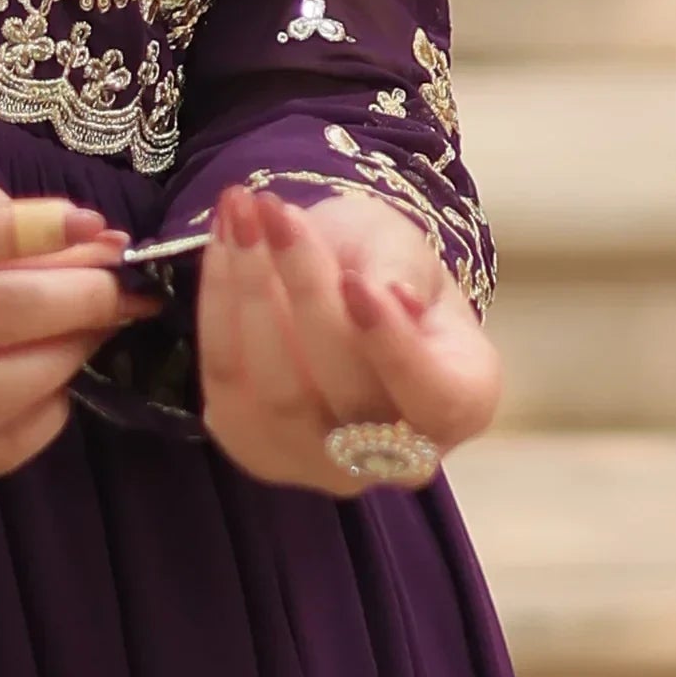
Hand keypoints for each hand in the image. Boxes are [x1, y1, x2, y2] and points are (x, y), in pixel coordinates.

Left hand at [196, 185, 500, 496]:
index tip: (357, 282)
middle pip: (348, 390)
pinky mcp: (257, 451)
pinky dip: (216, 306)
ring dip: (249, 291)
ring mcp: (324, 465)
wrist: (334, 280)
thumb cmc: (386, 266)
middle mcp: (399, 458)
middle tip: (276, 210)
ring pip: (279, 393)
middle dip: (305, 289)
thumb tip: (394, 296)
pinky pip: (227, 385)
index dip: (393, 346)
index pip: (434, 397)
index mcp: (459, 404)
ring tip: (240, 213)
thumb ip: (400, 267)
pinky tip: (221, 244)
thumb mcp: (404, 247)